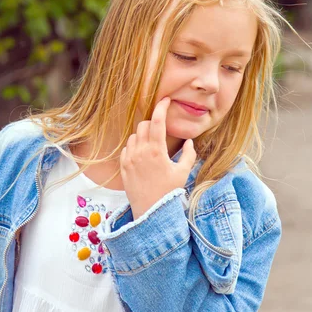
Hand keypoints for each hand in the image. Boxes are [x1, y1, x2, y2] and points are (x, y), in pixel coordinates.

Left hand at [120, 96, 196, 219]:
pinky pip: (127, 148)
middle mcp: (141, 152)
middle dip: (152, 123)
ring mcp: (129, 158)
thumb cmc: (169, 193)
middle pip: (143, 124)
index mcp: (157, 151)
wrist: (150, 212)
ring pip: (134, 135)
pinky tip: (143, 156)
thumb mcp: (183, 172)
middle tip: (160, 131)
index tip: (166, 100)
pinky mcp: (123, 166)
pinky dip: (134, 146)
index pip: (158, 120)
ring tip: (152, 146)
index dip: (162, 107)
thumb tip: (189, 141)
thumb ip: (188, 154)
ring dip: (143, 135)